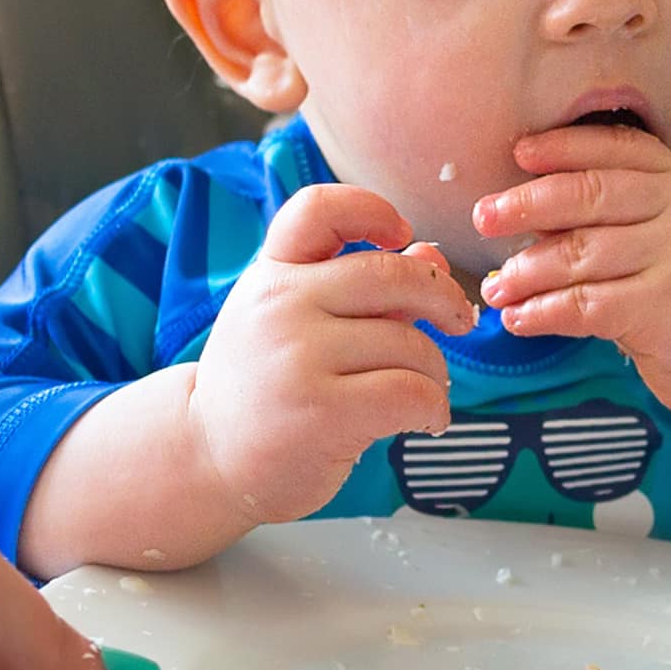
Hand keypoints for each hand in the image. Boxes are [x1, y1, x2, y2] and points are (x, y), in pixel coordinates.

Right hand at [186, 183, 467, 528]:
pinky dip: (435, 408)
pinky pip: (412, 393)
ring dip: (437, 372)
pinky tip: (427, 421)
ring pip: (410, 344)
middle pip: (391, 275)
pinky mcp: (322, 412)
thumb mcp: (299, 324)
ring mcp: (297, 357)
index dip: (372, 210)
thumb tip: (431, 256)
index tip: (403, 236)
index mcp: (272, 274)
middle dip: (444, 297)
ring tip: (425, 394)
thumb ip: (364, 290)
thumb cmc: (267, 389)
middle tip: (459, 322)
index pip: (319, 209)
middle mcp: (280, 305)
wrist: (212, 459)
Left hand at [476, 124, 670, 417]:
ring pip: (583, 253)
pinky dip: (545, 311)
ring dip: (527, 271)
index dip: (563, 147)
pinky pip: (589, 304)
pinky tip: (520, 319)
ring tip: (497, 287)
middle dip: (528, 204)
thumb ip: (619, 216)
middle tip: (485, 218)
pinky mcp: (667, 311)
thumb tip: (528, 213)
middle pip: (591, 194)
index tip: (518, 153)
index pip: (617, 149)